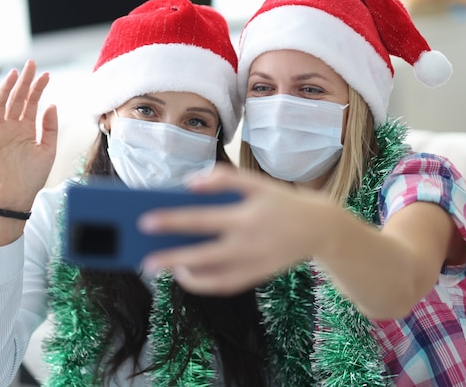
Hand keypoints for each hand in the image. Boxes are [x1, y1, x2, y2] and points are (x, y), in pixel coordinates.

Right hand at [0, 60, 57, 211]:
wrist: (17, 197)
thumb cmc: (33, 176)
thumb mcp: (48, 150)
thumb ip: (50, 127)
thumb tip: (52, 104)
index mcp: (26, 128)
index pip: (31, 102)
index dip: (38, 88)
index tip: (47, 75)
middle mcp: (11, 127)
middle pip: (16, 98)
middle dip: (23, 82)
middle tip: (31, 64)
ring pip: (0, 106)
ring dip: (6, 89)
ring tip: (14, 74)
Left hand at [139, 165, 327, 294]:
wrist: (320, 228)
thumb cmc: (281, 201)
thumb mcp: (258, 183)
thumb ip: (225, 178)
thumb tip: (191, 182)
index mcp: (245, 217)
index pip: (201, 220)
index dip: (172, 221)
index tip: (145, 221)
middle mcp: (248, 245)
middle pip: (202, 256)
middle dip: (171, 259)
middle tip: (145, 261)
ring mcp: (253, 265)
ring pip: (213, 279)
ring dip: (186, 276)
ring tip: (166, 268)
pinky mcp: (257, 277)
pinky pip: (225, 286)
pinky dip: (204, 284)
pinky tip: (188, 275)